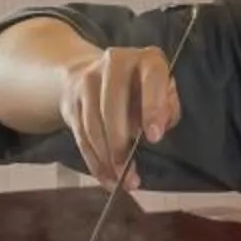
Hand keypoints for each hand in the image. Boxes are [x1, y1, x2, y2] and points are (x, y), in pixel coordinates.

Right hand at [57, 45, 180, 188]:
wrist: (97, 74)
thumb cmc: (142, 90)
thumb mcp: (164, 94)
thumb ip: (168, 109)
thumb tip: (157, 128)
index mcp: (147, 59)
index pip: (151, 80)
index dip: (152, 109)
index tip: (154, 138)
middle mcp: (115, 62)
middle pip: (112, 105)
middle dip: (119, 141)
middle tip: (128, 168)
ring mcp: (89, 79)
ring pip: (93, 125)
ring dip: (106, 158)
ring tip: (122, 180)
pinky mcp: (72, 100)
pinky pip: (81, 136)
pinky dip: (94, 161)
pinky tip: (107, 177)